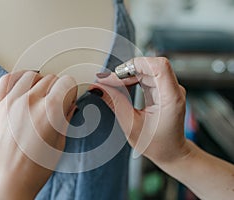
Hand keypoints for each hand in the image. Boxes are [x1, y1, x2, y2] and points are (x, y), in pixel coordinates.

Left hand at [0, 71, 76, 198]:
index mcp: (50, 113)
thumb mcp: (58, 146)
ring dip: (39, 82)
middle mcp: (30, 103)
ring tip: (40, 94)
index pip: (67, 83)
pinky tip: (23, 86)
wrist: (2, 184)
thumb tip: (70, 105)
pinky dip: (18, 78)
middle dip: (58, 88)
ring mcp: (10, 103)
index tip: (69, 96)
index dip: (71, 89)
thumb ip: (66, 120)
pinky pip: (7, 80)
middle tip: (56, 101)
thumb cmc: (30, 172)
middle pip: (50, 79)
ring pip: (30, 76)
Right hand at [95, 57, 233, 199]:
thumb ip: (115, 102)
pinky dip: (132, 79)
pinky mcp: (163, 89)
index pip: (159, 66)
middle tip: (108, 82)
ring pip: (146, 69)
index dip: (136, 64)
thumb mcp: (131, 125)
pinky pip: (146, 76)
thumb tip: (98, 87)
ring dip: (128, 75)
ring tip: (113, 85)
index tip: (117, 74)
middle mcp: (173, 90)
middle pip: (150, 66)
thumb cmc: (156, 144)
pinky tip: (122, 87)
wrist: (171, 152)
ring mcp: (169, 88)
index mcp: (170, 98)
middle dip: (127, 71)